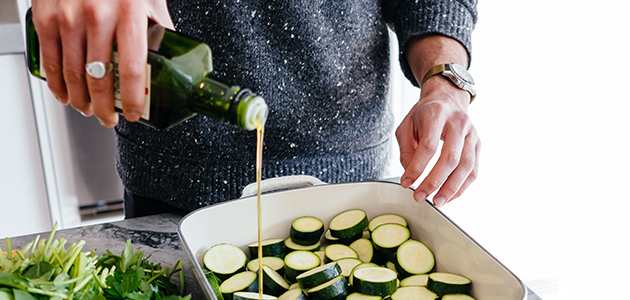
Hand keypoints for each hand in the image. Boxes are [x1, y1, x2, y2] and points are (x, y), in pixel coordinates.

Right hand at [31, 0, 172, 127]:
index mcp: (129, 13)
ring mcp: (68, 17)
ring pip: (73, 75)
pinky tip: (64, 94)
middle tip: (109, 119)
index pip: (133, 67)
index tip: (136, 113)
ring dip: (81, 101)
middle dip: (105, 108)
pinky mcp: (45, 17)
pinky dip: (56, 84)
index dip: (134, 98)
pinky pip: (50, 60)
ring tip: (89, 110)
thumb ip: (159, 26)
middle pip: (100, 78)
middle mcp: (97, 16)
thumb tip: (172, 56)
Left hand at [396, 77, 479, 206]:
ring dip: (451, 187)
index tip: (406, 182)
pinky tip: (450, 195)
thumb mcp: (406, 126)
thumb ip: (406, 150)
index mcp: (437, 114)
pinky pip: (474, 169)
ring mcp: (471, 134)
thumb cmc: (424, 115)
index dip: (417, 167)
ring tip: (437, 201)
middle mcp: (458, 123)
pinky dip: (462, 186)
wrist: (448, 99)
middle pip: (450, 157)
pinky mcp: (478, 144)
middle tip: (421, 196)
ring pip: (466, 165)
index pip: (429, 145)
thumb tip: (410, 176)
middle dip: (434, 181)